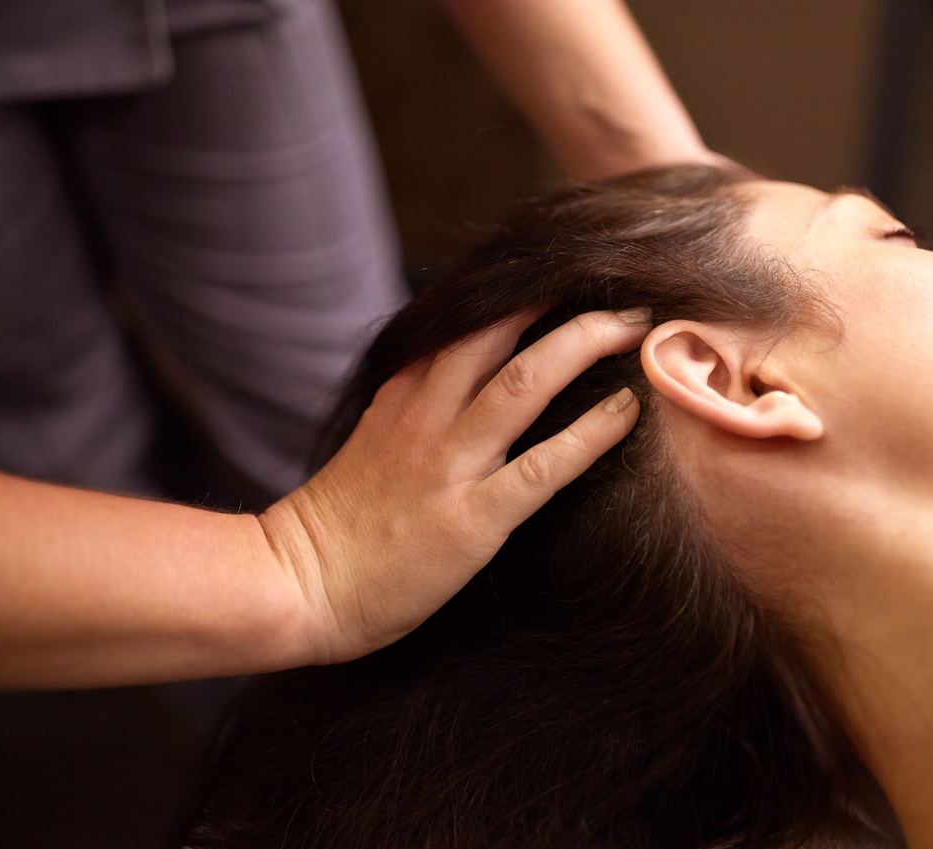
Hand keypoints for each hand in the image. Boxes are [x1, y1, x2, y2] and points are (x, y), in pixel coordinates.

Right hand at [259, 308, 649, 663]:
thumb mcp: (370, 439)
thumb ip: (415, 402)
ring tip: (635, 329)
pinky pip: (543, 467)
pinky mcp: (473, 518)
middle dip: (564, 304)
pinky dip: (591, 434)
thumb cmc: (340, 524)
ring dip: (586, 344)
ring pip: (525, 381)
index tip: (571, 282)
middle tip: (621, 297)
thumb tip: (461, 373)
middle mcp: (427, 416)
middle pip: (499, 333)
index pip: (468, 325)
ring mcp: (450, 464)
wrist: (296, 585)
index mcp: (404, 394)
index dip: (523, 297)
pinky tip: (627, 412)